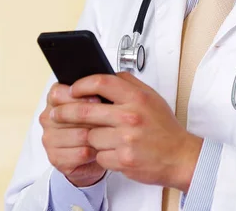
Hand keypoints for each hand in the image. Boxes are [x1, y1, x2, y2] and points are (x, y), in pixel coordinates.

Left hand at [50, 73, 202, 191]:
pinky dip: (101, 154)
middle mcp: (130, 116)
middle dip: (65, 111)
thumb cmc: (163, 126)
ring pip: (90, 135)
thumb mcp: (150, 97)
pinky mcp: (122, 160)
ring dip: (90, 137)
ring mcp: (125, 139)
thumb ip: (129, 84)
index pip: (101, 82)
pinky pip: (98, 154)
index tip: (72, 88)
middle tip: (56, 112)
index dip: (81, 84)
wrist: (179, 156)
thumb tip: (106, 75)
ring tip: (102, 136)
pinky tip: (112, 150)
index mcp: (137, 97)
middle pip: (86, 109)